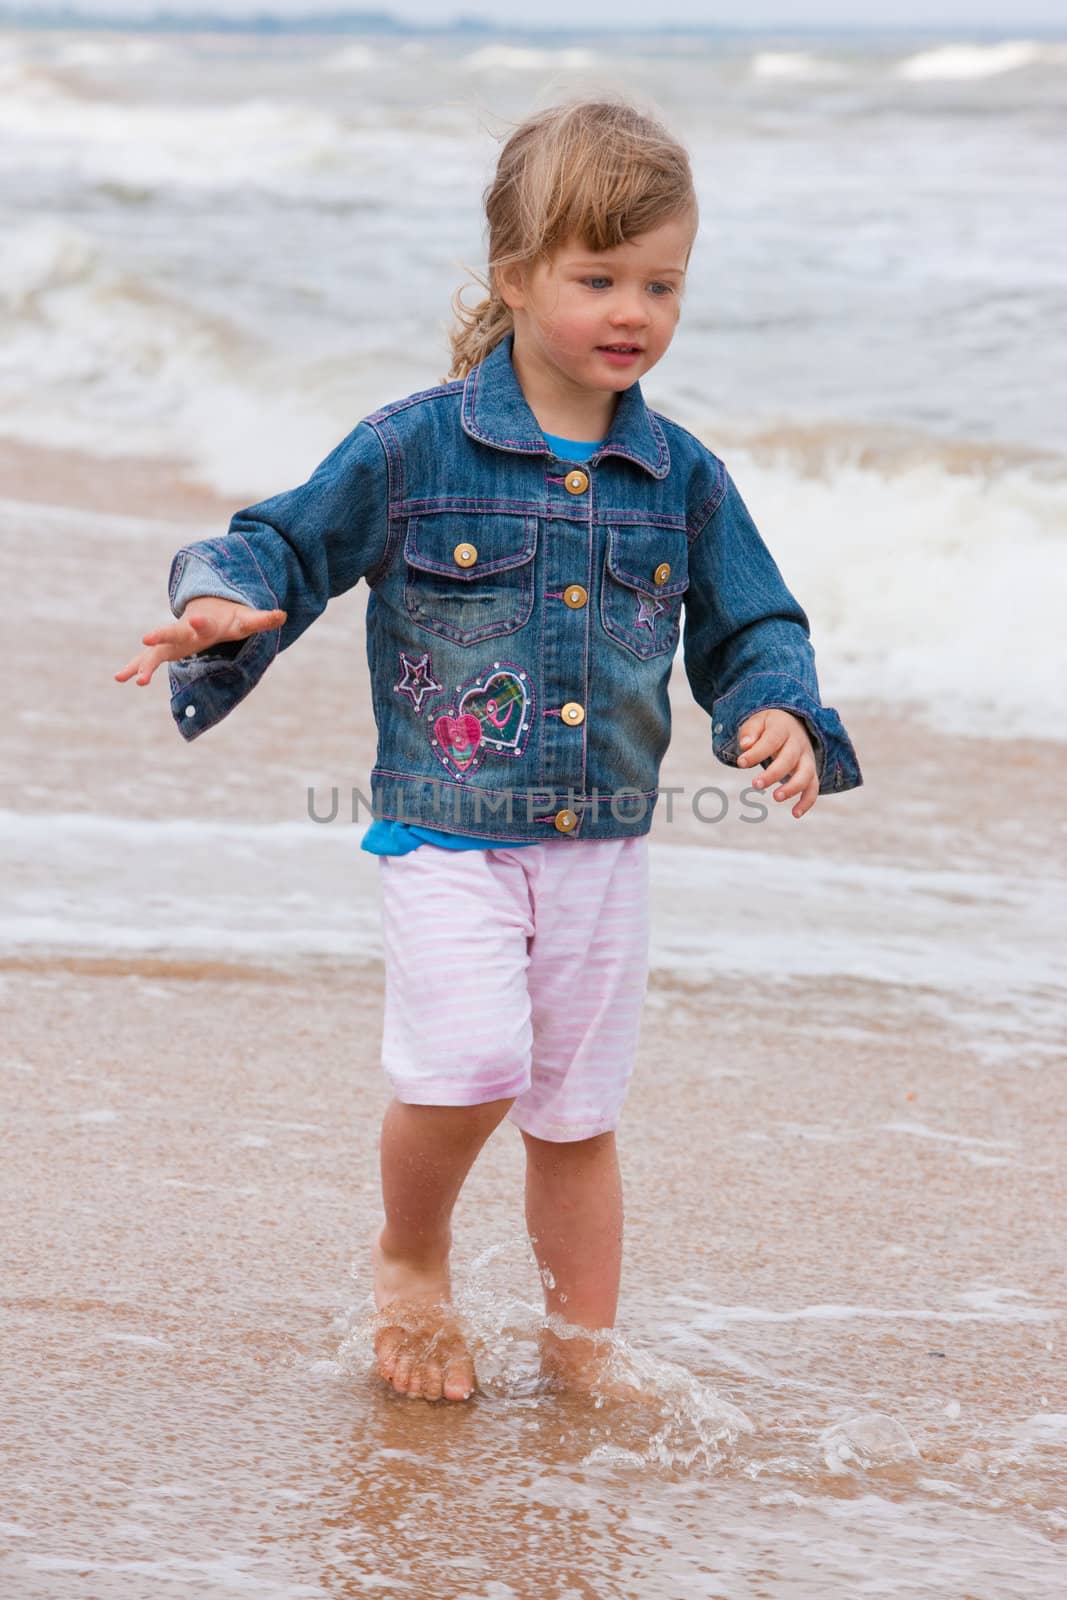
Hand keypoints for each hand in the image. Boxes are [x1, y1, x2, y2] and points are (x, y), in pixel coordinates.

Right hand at [114, 596, 286, 687]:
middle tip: (146, 637)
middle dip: (161, 635)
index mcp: (205, 623)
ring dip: (143, 664)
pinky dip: (134, 667)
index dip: (199, 622)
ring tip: (130, 679)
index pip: (203, 623)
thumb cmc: (229, 619)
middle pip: (172, 633)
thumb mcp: (246, 620)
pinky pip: (146, 659)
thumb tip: (283, 615)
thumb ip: (262, 618)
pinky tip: (119, 678)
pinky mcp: (164, 649)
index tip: (195, 619)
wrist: (208, 609)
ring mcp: (172, 640)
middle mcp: (184, 631)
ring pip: (155, 651)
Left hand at [735, 708, 817, 818]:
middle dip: (773, 773)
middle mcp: (798, 743)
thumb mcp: (757, 722)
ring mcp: (806, 759)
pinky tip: (795, 814)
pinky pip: (813, 788)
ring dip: (793, 787)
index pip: (771, 741)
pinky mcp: (811, 772)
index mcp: (783, 728)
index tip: (740, 762)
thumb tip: (745, 745)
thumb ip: (749, 732)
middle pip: (789, 759)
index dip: (756, 753)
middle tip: (755, 785)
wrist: (793, 723)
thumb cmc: (768, 726)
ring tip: (776, 797)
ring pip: (806, 774)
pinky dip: (807, 801)